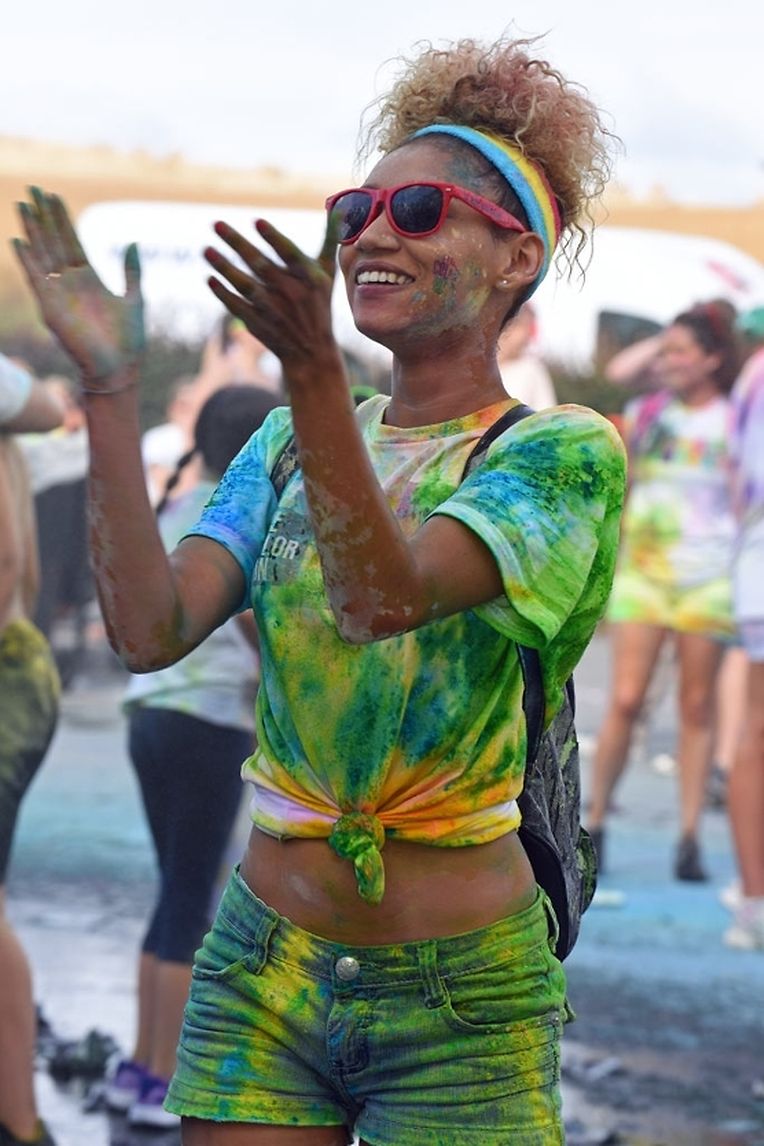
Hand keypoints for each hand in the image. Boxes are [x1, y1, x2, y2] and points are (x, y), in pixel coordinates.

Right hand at [13, 187, 145, 390]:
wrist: (118, 369)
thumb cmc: (128, 341)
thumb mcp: (135, 299)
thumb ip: (132, 271)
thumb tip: (133, 243)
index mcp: (89, 279)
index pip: (72, 241)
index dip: (62, 218)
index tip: (54, 196)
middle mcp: (71, 283)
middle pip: (53, 242)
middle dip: (44, 215)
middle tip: (33, 188)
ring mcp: (59, 294)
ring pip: (43, 255)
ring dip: (33, 230)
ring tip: (24, 205)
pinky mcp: (51, 308)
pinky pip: (36, 280)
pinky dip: (28, 261)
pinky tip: (19, 241)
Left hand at [204, 216, 338, 382]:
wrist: (311, 351)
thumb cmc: (319, 304)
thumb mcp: (327, 274)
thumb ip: (329, 241)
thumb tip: (338, 210)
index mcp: (308, 277)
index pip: (289, 253)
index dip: (273, 238)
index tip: (257, 222)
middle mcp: (290, 292)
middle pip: (260, 264)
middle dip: (237, 243)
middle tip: (216, 224)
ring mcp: (272, 308)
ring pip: (244, 284)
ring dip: (224, 267)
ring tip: (206, 250)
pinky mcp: (258, 322)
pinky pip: (237, 305)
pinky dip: (223, 293)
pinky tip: (210, 279)